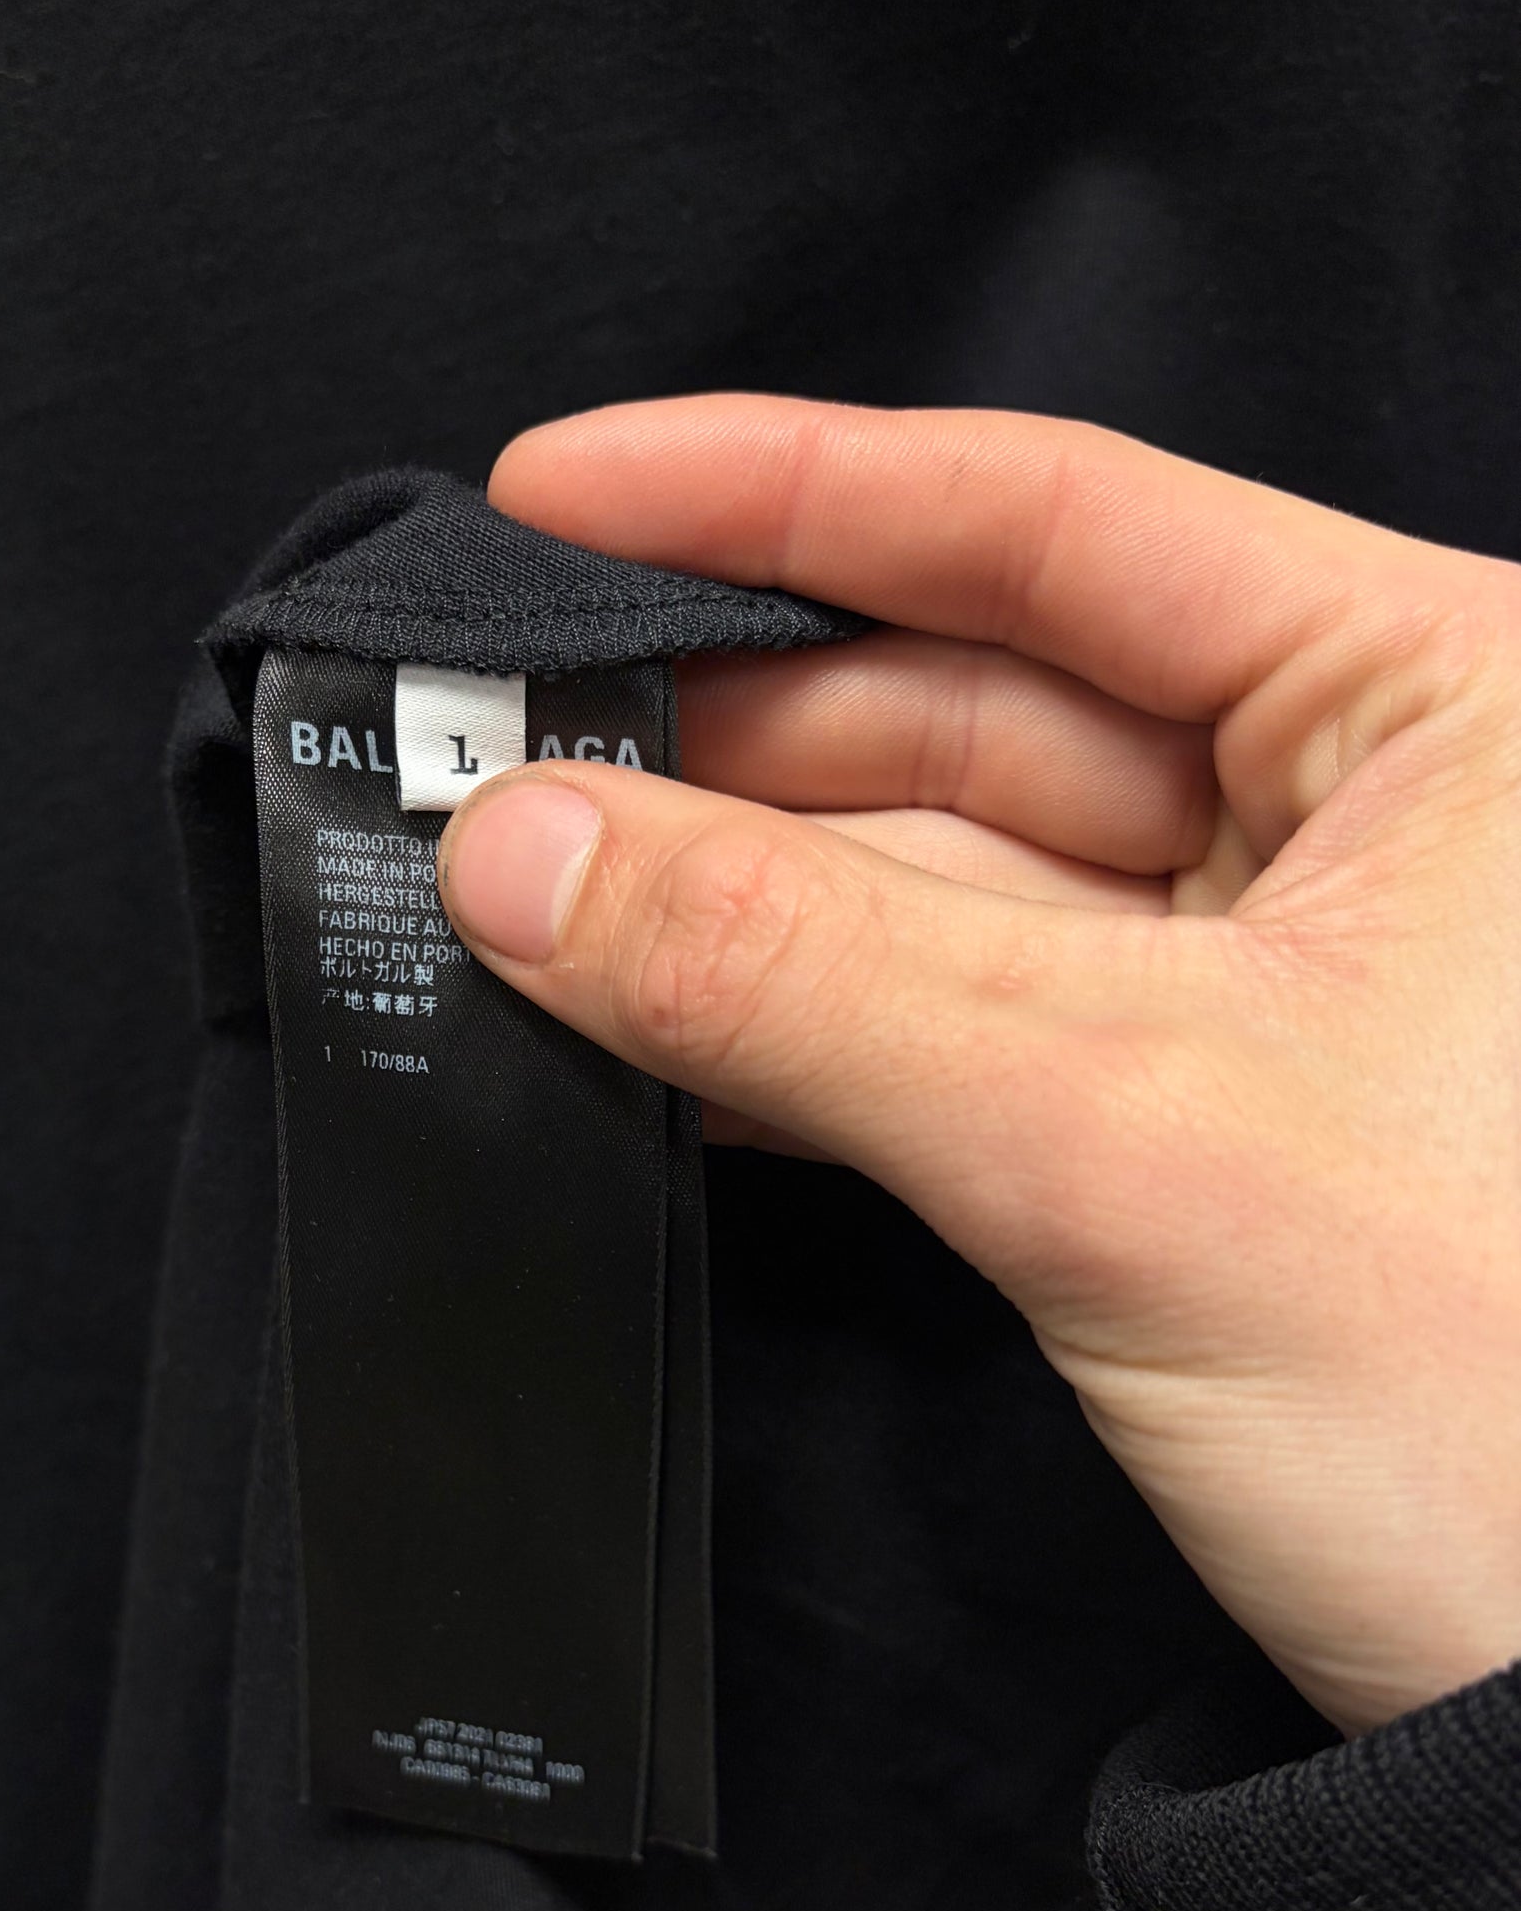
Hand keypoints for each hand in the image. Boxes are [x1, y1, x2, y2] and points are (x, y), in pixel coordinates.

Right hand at [436, 394, 1520, 1736]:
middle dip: (721, 734)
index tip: (557, 498)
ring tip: (529, 893)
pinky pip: (965, 1023)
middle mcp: (1371, 806)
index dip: (778, 494)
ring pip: (951, 876)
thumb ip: (796, 973)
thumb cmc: (1514, 1416)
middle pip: (975, 700)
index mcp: (1439, 700)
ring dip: (735, 895)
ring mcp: (1279, 972)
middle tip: (492, 746)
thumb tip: (517, 850)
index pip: (1051, 525)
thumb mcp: (1120, 1138)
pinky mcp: (1205, 1121)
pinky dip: (806, 1028)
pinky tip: (652, 1029)